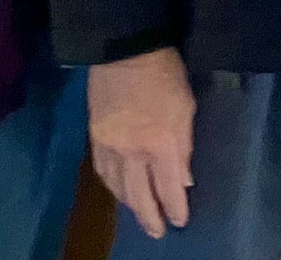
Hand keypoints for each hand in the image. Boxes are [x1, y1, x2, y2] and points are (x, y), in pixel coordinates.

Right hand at [88, 47, 195, 239]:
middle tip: (158, 232)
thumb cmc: (164, 74)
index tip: (180, 220)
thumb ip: (185, 147)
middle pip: (139, 196)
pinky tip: (118, 189)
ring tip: (140, 213)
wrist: (124, 48)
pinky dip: (112, 186)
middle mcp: (131, 152)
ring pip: (118, 187)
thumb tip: (184, 179)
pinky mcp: (95, 136)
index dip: (175, 209)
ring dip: (130, 205)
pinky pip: (102, 171)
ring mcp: (109, 145)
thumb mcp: (186, 108)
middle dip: (150, 217)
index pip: (168, 189)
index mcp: (159, 144)